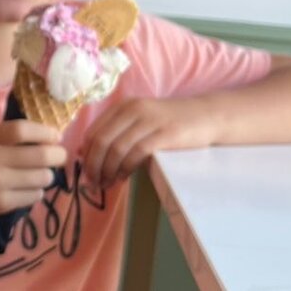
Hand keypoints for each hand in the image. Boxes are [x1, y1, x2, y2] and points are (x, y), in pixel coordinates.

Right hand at [0, 120, 65, 223]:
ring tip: (39, 174)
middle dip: (58, 155)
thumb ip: (11, 136)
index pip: (22, 130)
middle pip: (39, 155)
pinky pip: (35, 195)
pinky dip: (36, 191)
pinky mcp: (1, 203)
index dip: (44, 132)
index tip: (55, 136)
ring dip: (47, 175)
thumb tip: (52, 137)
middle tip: (60, 156)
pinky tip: (26, 189)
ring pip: (42, 177)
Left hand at [82, 97, 215, 187]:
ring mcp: (149, 120)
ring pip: (116, 149)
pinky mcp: (165, 134)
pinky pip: (136, 153)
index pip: (93, 131)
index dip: (85, 154)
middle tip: (91, 183)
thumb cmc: (169, 122)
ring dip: (107, 171)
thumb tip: (86, 153)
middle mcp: (133, 110)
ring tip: (106, 183)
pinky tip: (123, 177)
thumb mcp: (139, 120)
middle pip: (101, 141)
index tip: (83, 172)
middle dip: (92, 165)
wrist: (207, 116)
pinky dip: (125, 168)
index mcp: (123, 106)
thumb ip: (116, 132)